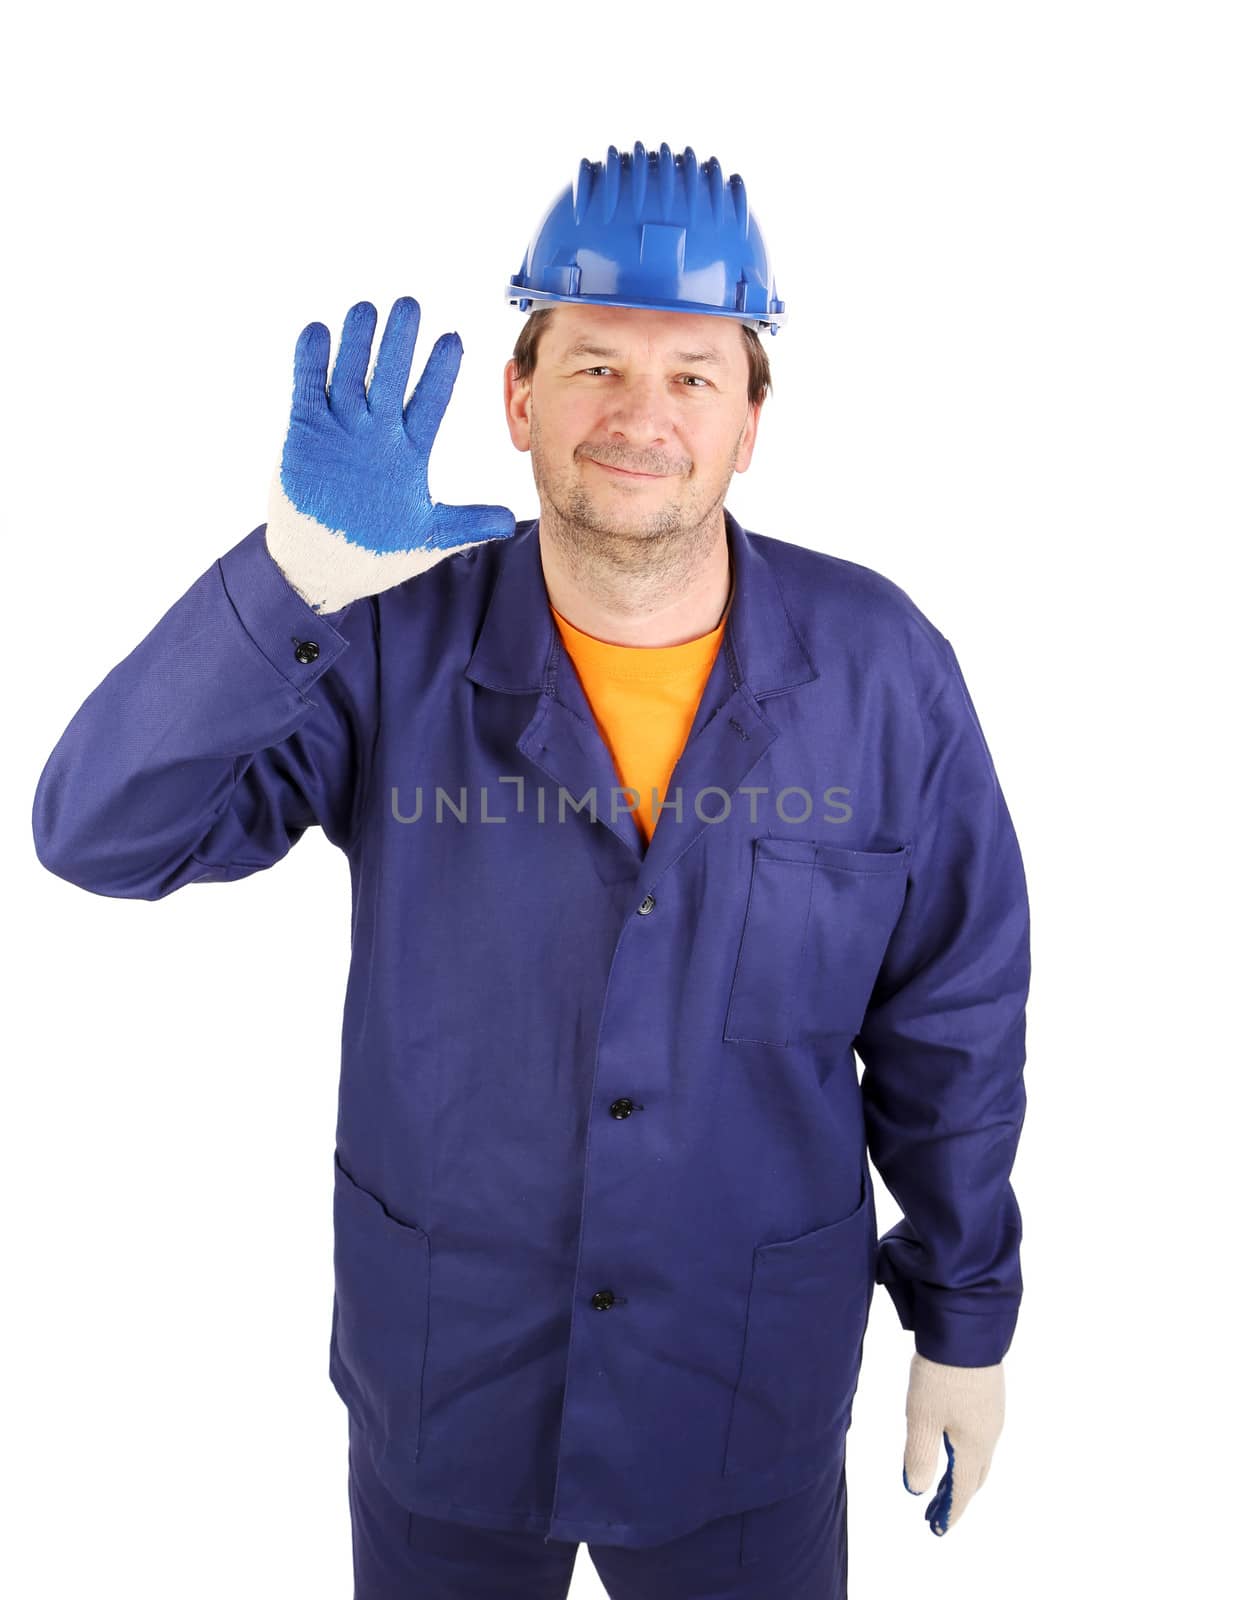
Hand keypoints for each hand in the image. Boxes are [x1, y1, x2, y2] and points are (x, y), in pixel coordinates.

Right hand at [265, 296, 515, 612]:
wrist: (325, 564)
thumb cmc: (377, 549)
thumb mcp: (428, 537)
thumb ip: (467, 524)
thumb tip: (510, 522)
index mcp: (408, 448)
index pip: (429, 401)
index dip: (439, 372)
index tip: (453, 340)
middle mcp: (376, 430)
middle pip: (390, 377)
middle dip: (399, 343)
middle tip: (410, 306)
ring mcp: (340, 427)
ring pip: (350, 374)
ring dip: (357, 343)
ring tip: (367, 309)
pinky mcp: (305, 431)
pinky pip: (308, 389)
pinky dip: (311, 362)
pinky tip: (318, 332)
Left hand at [901, 1352, 1004, 1534]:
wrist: (967, 1326)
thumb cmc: (942, 1376)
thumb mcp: (922, 1418)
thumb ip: (920, 1456)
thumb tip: (916, 1489)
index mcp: (975, 1445)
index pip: (963, 1490)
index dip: (949, 1511)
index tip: (936, 1529)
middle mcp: (989, 1433)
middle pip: (974, 1476)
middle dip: (955, 1496)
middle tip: (934, 1511)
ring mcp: (991, 1412)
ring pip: (978, 1454)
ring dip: (961, 1472)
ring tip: (940, 1481)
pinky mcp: (988, 1392)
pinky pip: (979, 1435)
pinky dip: (965, 1451)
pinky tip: (951, 1442)